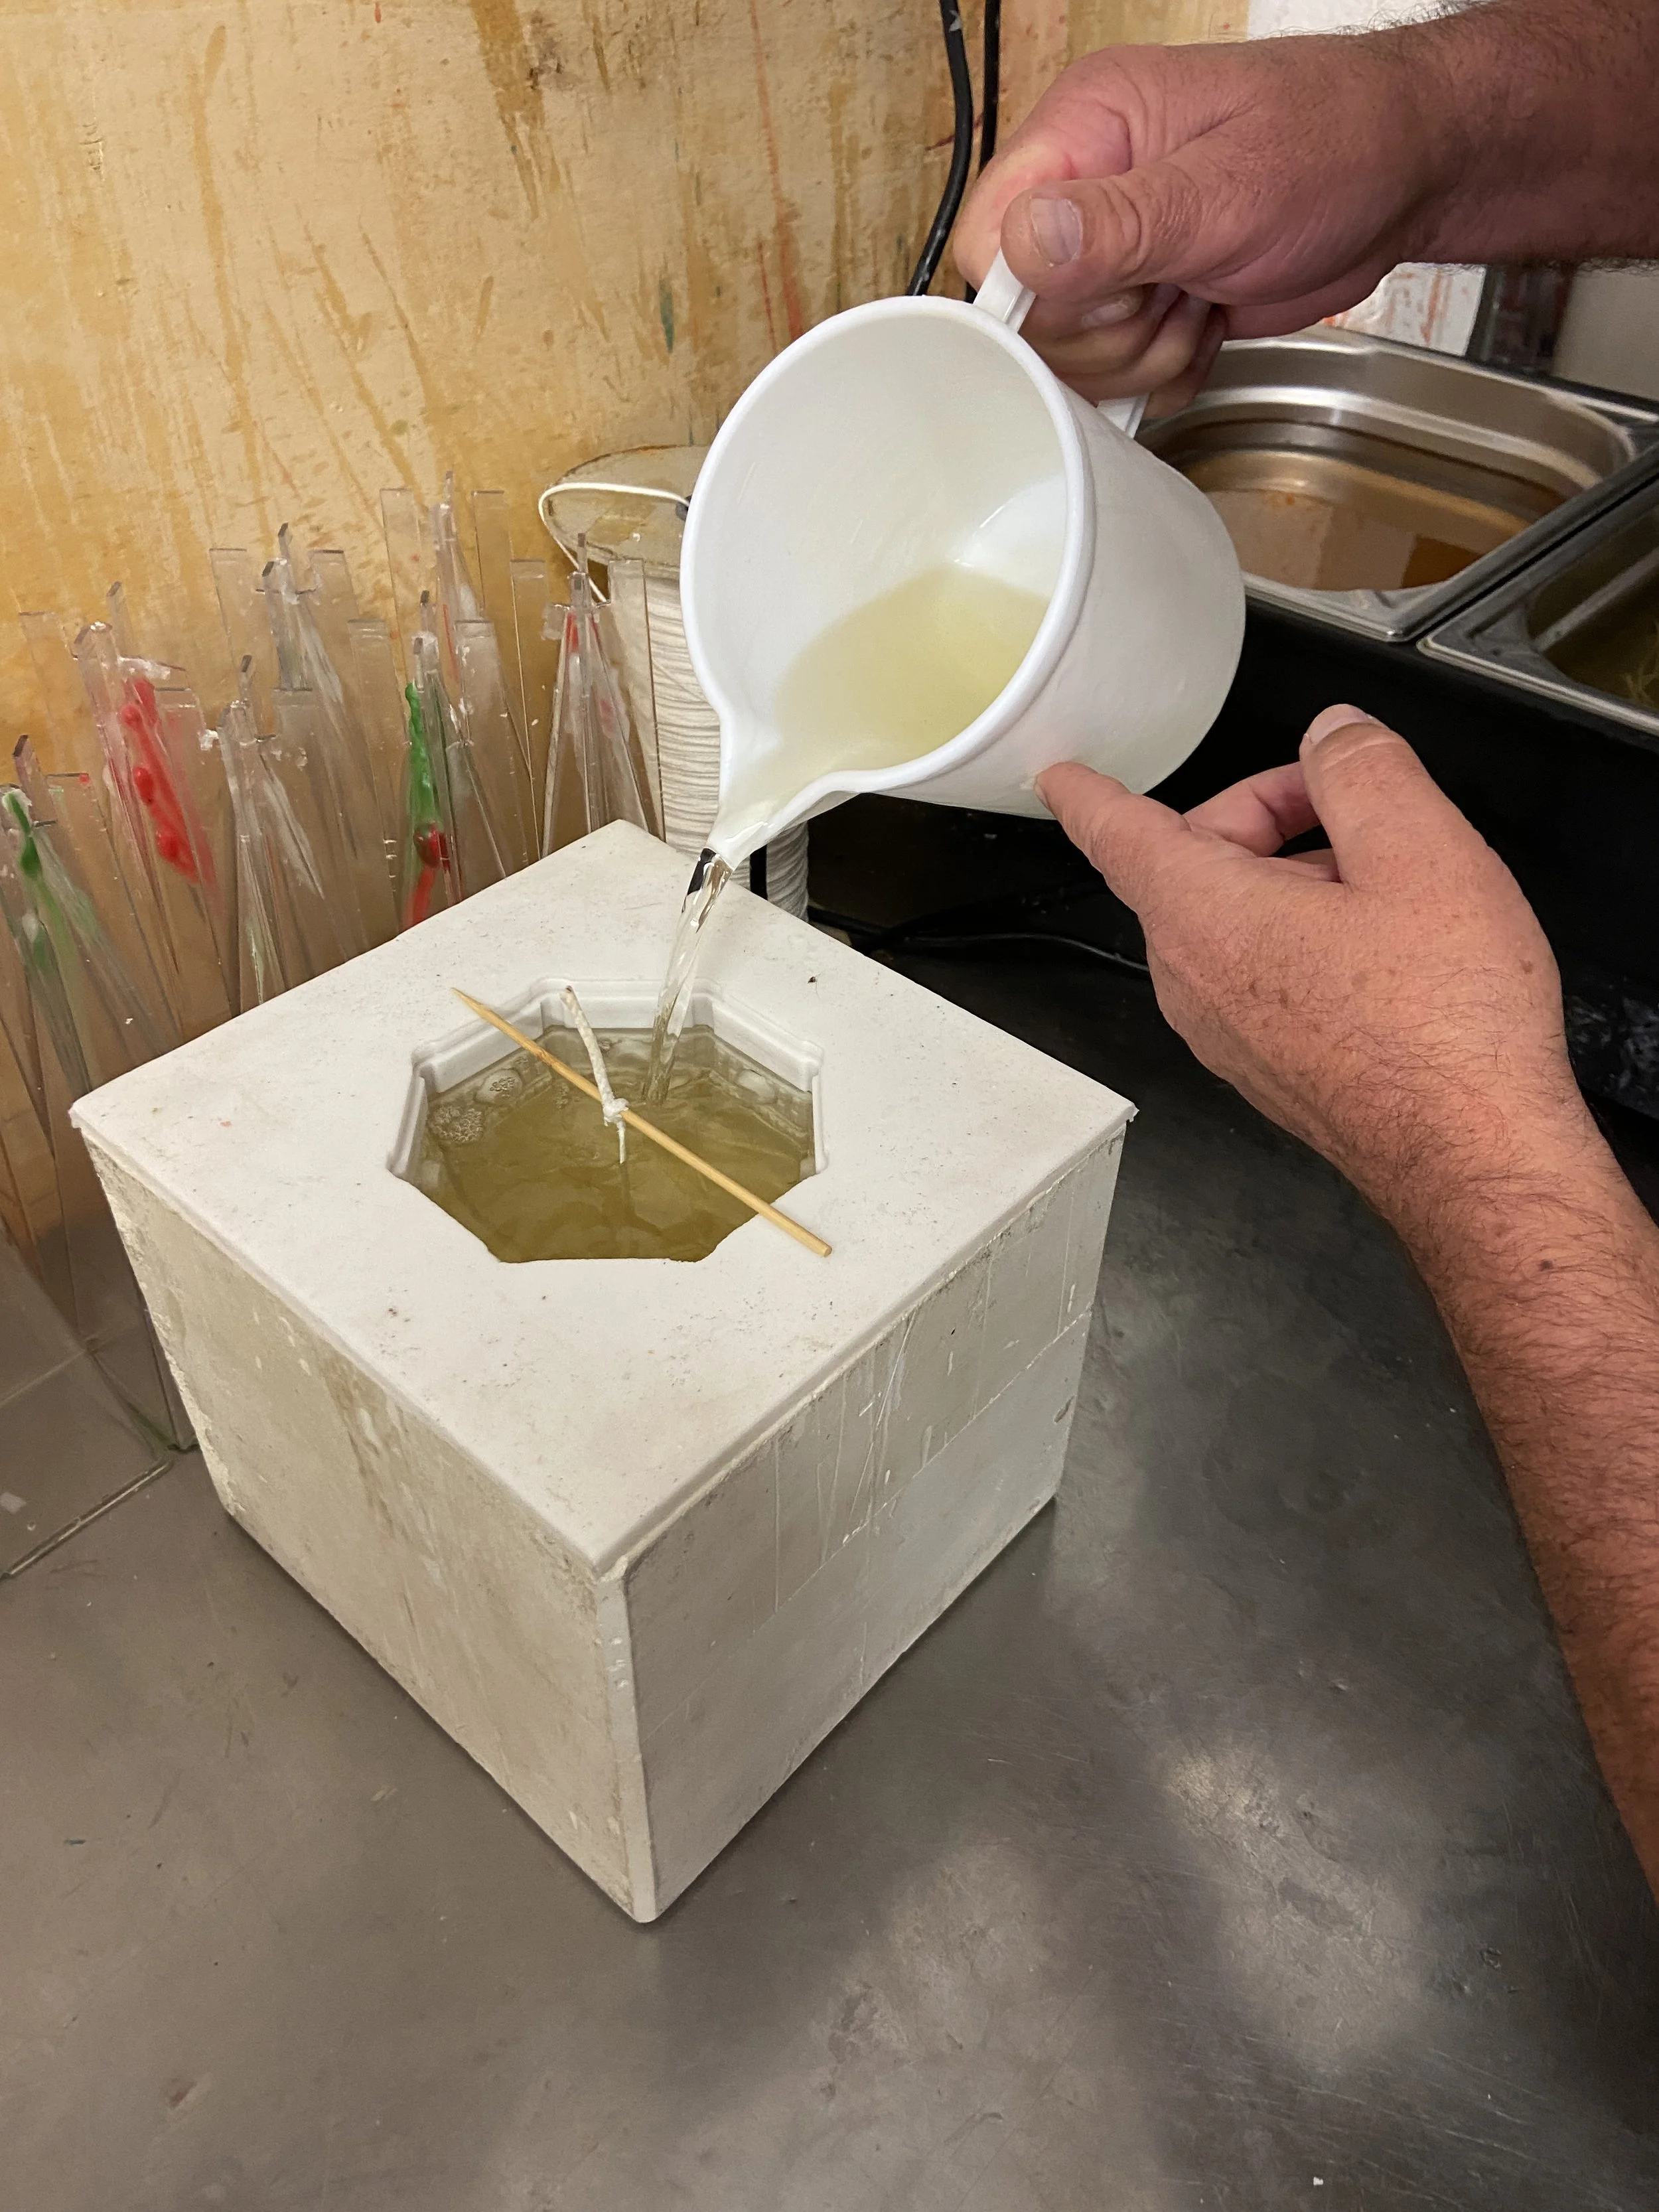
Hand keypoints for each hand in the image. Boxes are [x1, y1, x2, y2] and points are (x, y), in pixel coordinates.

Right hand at [953, 35, 1441, 410]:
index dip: (1035, 294)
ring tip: (1204, 293)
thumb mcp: (1228, 186)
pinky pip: (1118, 378)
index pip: (989, 240)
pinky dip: (1168, 370)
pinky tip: (1207, 318)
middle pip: (1029, 319)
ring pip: (1074, 360)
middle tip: (1180, 285)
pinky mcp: (1141, 304)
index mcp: (1083, 130)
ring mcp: (1111, 253)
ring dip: (1148, 352)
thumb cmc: (1337, 143)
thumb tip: (1023, 244)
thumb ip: (1118, 222)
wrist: (1404, 174)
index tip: (1109, 293)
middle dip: (1113, 332)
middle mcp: (1083, 191)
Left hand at [1038, 708, 1587, 1226]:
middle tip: (1353, 802)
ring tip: (1393, 886)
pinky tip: (1392, 948)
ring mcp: (1227, 1031)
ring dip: (1299, 879)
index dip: (1090, 791)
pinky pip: (1263, 972)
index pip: (1117, 832)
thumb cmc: (1442, 1028)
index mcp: (1203, 915)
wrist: (1472, 1156)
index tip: (1062, 774)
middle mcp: (1195, 979)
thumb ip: (1364, 771)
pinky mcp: (1266, 1065)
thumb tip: (1335, 738)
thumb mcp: (1420, 853)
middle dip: (1268, 816)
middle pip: (1197, 862)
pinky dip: (1309, 937)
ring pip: (1236, 918)